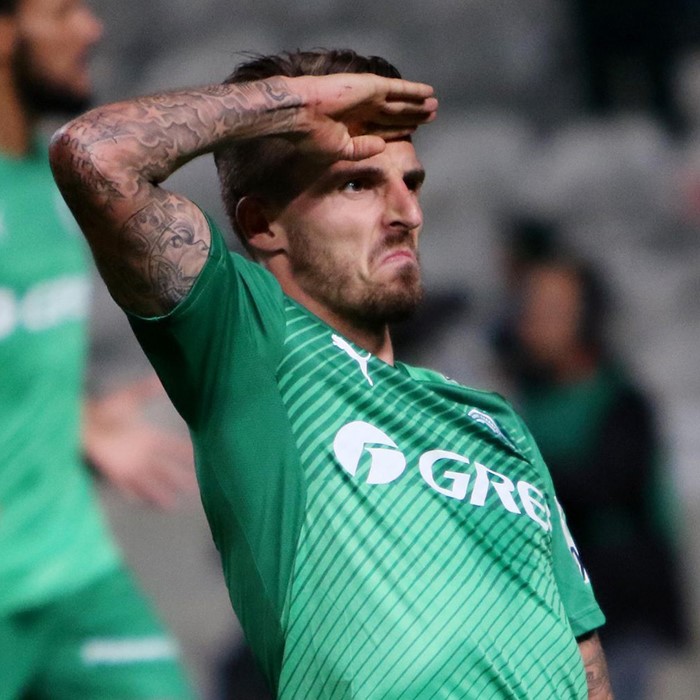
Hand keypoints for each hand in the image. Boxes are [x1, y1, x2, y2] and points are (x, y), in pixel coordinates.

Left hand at [84, 376, 197, 508]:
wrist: (82, 422)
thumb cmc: (105, 410)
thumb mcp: (129, 399)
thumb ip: (146, 390)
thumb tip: (161, 378)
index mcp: (149, 437)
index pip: (172, 448)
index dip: (185, 453)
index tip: (200, 458)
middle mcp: (142, 454)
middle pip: (164, 469)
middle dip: (178, 479)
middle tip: (194, 488)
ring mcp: (129, 464)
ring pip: (149, 482)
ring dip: (159, 492)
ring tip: (171, 505)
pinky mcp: (115, 471)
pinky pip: (126, 486)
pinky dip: (133, 493)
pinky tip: (139, 501)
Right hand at [286, 72, 437, 161]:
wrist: (300, 117)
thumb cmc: (313, 137)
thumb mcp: (342, 151)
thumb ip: (363, 148)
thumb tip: (382, 147)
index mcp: (354, 125)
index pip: (382, 128)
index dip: (399, 129)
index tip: (414, 131)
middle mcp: (363, 109)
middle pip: (394, 113)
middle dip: (413, 115)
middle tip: (431, 116)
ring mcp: (367, 96)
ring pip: (399, 101)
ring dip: (417, 104)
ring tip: (434, 106)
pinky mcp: (371, 87)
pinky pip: (398, 89)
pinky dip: (413, 90)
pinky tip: (428, 92)